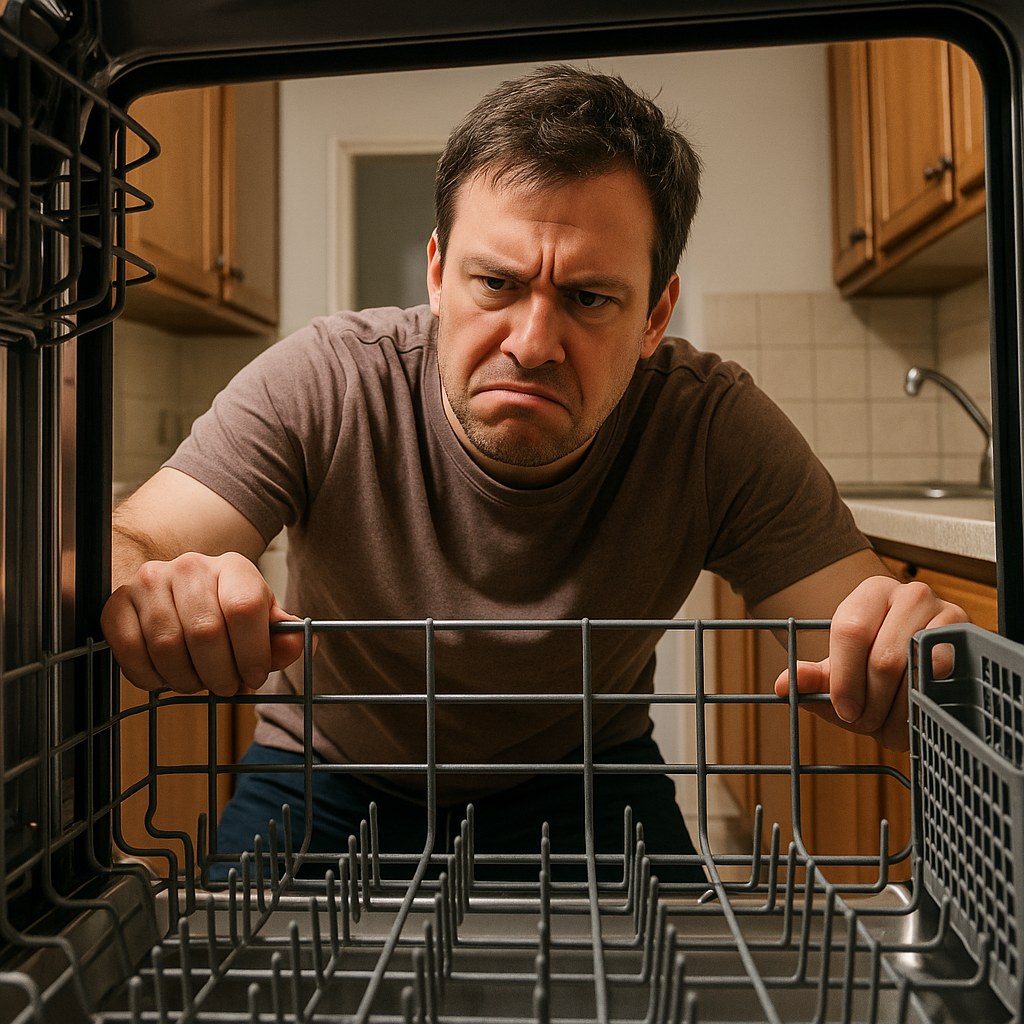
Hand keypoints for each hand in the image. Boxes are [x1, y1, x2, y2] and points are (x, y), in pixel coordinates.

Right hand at [101, 550, 306, 695]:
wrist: (174, 590)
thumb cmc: (225, 612)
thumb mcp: (261, 620)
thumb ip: (284, 637)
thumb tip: (302, 646)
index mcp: (233, 566)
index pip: (245, 609)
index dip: (253, 653)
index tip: (254, 677)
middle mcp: (189, 567)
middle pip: (206, 632)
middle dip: (221, 674)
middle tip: (226, 687)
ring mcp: (149, 583)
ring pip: (168, 646)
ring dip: (187, 679)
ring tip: (198, 682)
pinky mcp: (116, 605)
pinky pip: (131, 652)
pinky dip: (152, 678)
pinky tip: (167, 678)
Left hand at [773, 576, 967, 749]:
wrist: (925, 663)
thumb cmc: (875, 664)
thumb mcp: (841, 669)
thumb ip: (812, 677)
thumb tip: (784, 685)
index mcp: (871, 593)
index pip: (849, 630)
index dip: (844, 678)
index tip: (844, 709)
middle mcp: (910, 594)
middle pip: (884, 658)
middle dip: (872, 703)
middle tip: (865, 724)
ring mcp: (945, 613)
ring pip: (918, 673)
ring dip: (899, 712)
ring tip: (887, 725)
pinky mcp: (969, 639)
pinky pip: (946, 681)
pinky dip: (926, 708)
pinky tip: (914, 717)